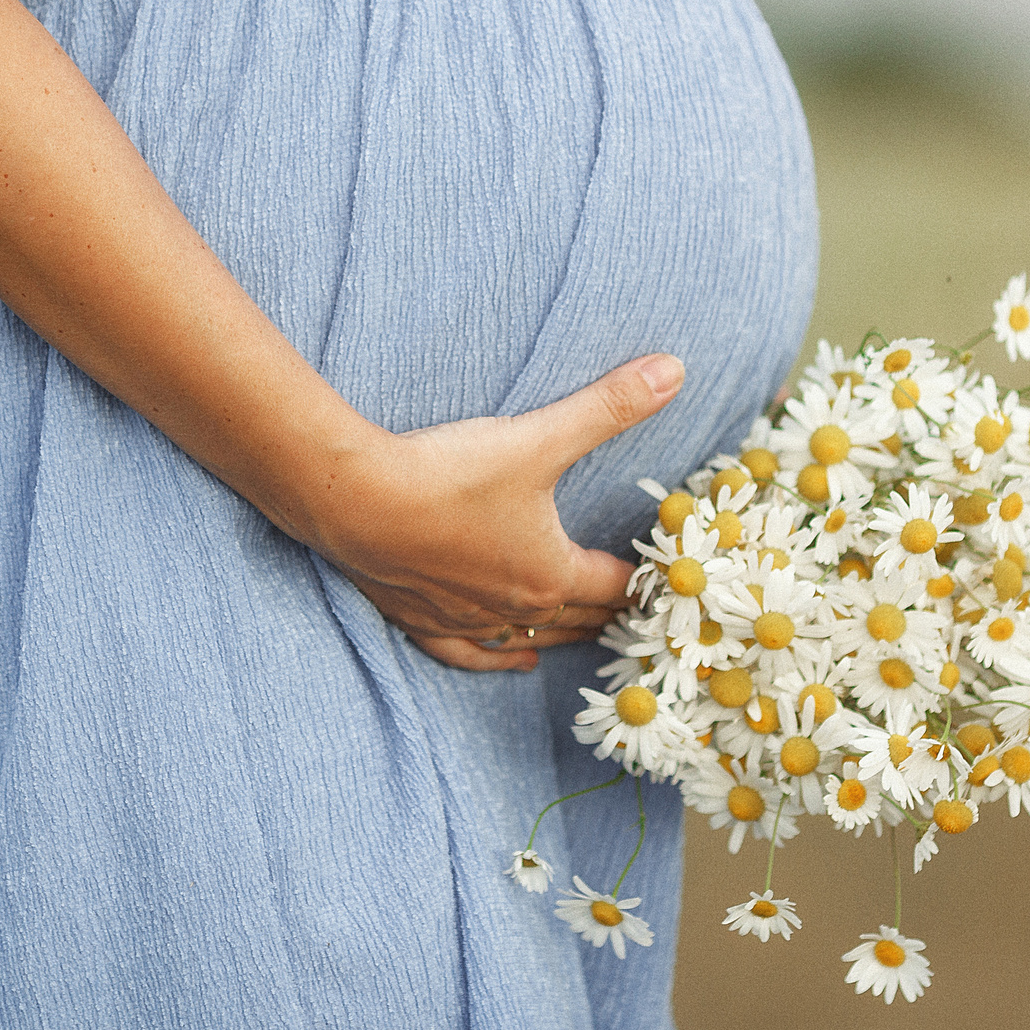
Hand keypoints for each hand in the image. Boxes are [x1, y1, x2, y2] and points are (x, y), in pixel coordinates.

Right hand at [300, 353, 684, 672]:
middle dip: (611, 612)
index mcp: (552, 574)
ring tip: (590, 632)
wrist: (356, 501)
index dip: (644, 580)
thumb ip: (608, 406)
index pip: (616, 585)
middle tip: (638, 610)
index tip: (662, 580)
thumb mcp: (540, 437)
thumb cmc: (449, 473)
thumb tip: (674, 371)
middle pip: (579, 618)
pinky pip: (469, 654)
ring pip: (529, 638)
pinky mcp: (421, 620)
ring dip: (564, 635)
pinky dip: (497, 657)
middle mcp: (514, 607)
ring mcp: (466, 620)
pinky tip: (516, 658)